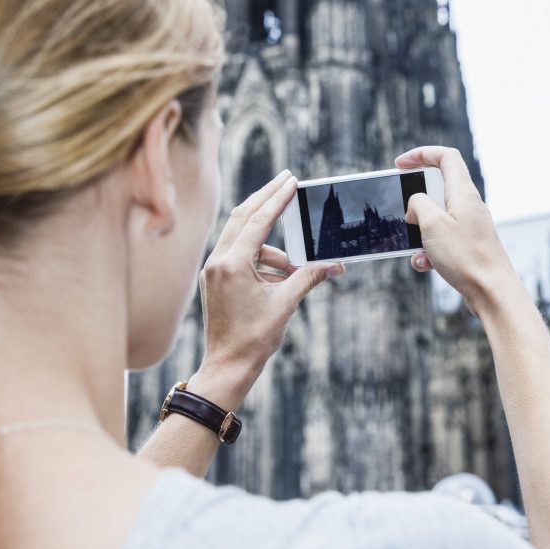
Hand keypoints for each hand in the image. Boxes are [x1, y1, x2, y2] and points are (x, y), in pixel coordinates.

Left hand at [196, 169, 342, 400]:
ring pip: (242, 237)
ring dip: (271, 245)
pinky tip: (281, 276)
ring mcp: (213, 270)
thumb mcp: (286, 303)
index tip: (291, 181)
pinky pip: (239, 255)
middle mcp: (217, 262)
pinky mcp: (215, 279)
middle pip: (242, 217)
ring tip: (296, 267)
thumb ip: (309, 277)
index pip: (257, 220)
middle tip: (287, 180)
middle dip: (266, 199)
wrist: (227, 367)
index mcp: (232, 264)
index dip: (277, 199)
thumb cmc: (254, 339)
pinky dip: (261, 258)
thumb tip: (335, 265)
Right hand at [396, 146, 519, 312]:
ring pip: (436, 218)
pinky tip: (425, 264)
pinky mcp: (468, 245)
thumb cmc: (466, 258)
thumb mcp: (432, 224)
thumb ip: (418, 204)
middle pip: (438, 187)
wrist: (493, 293)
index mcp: (463, 193)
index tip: (400, 164)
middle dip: (415, 200)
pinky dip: (428, 250)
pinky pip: (442, 240)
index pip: (446, 157)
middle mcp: (469, 206)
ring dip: (419, 231)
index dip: (422, 154)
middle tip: (403, 211)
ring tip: (415, 248)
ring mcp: (470, 226)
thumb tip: (415, 205)